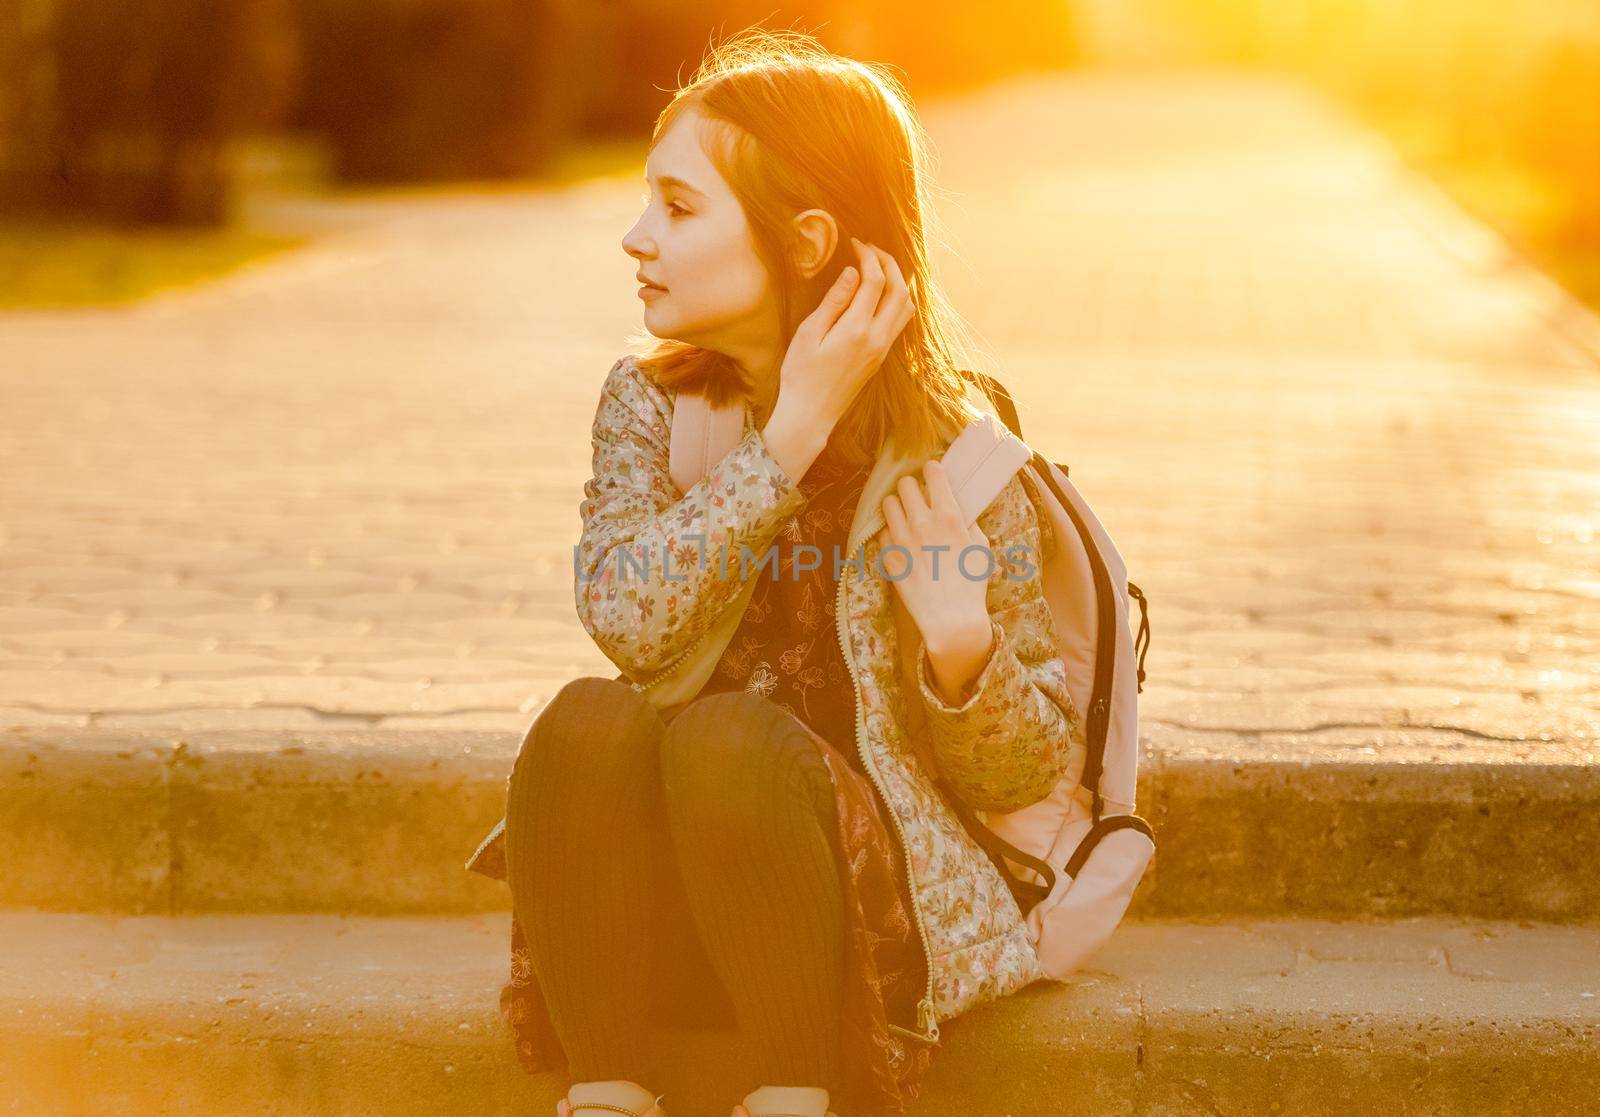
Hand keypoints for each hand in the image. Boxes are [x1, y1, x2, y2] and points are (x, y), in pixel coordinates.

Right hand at [773, 237, 913, 429]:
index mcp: (856, 329)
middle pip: (899, 289)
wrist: (811, 414)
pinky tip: (882, 292)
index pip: (874, 280)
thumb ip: (834, 301)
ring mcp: (883, 349)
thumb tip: (852, 272)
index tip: (854, 243)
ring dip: (899, 280)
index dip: (868, 256)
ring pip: (906, 306)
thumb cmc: (801, 375)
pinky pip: (901, 321)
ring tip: (879, 266)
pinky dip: (898, 299)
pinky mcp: (881, 357)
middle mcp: (877, 338)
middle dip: (888, 262)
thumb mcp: (809, 334)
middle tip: (870, 248)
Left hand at [878, 458, 992, 657]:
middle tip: (917, 495)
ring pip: (888, 504)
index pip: (933, 474)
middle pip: (905, 485)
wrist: (950, 618)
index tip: (932, 471)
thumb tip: (960, 512)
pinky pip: (882, 532)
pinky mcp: (889, 557)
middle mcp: (922, 523)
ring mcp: (902, 540)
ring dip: (897, 505)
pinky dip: (890, 531)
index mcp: (949, 516)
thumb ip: (969, 525)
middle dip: (911, 486)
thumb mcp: (980, 548)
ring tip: (904, 514)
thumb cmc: (971, 584)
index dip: (932, 469)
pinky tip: (900, 538)